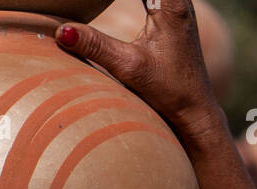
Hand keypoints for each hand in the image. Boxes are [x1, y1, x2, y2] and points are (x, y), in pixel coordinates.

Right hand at [56, 0, 219, 137]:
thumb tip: (62, 32)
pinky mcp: (173, 15)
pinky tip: (106, 3)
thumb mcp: (129, 68)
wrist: (194, 111)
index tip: (84, 0)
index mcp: (171, 2)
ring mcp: (177, 5)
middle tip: (84, 2)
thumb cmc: (169, 92)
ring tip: (95, 3)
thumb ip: (95, 45)